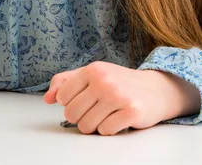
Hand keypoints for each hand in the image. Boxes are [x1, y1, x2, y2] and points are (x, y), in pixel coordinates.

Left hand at [43, 61, 172, 135]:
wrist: (154, 89)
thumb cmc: (119, 83)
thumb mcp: (93, 75)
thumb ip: (66, 82)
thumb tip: (47, 98)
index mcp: (93, 69)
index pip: (63, 97)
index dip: (72, 103)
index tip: (86, 99)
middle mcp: (104, 80)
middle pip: (72, 114)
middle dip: (82, 117)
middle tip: (97, 109)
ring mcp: (118, 95)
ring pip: (87, 126)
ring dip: (96, 125)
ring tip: (108, 113)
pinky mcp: (131, 111)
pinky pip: (105, 132)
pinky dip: (110, 129)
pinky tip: (119, 118)